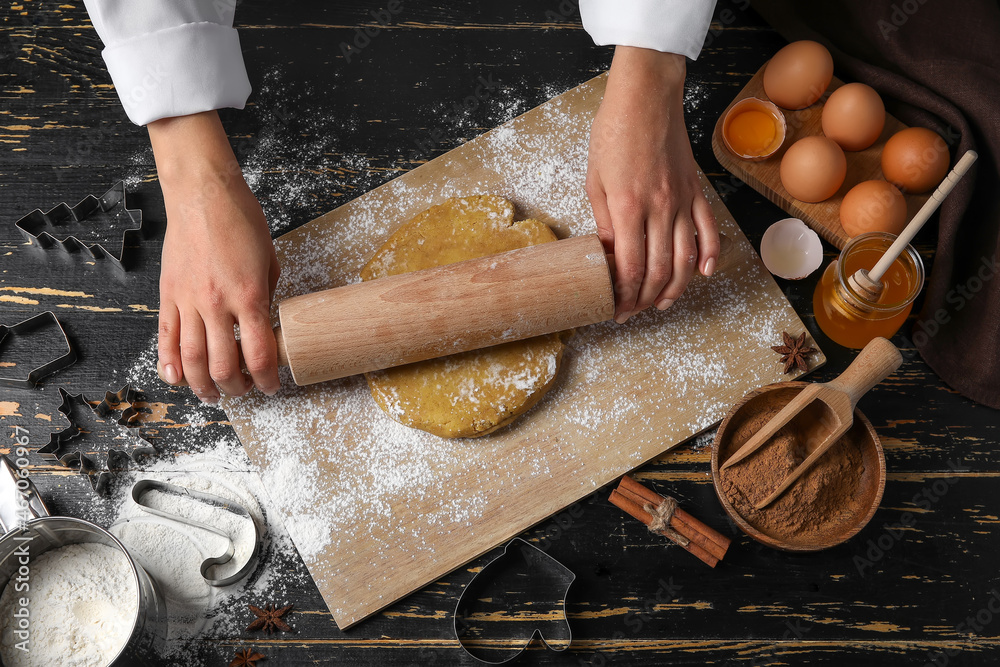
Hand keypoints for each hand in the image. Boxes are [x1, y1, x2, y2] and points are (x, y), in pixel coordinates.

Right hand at [149, 111, 280, 402]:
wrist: (204, 194)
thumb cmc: (241, 221)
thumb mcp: (269, 261)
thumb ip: (265, 297)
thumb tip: (264, 323)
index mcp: (249, 296)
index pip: (259, 355)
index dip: (267, 380)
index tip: (271, 387)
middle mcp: (217, 304)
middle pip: (223, 366)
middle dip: (236, 388)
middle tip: (244, 391)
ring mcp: (188, 301)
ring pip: (191, 360)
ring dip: (203, 385)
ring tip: (213, 394)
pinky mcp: (168, 294)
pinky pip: (166, 337)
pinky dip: (169, 363)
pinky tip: (177, 378)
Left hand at [587, 47, 719, 322]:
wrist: (647, 95)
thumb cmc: (614, 130)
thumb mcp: (595, 179)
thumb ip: (605, 221)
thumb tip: (609, 254)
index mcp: (629, 207)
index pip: (630, 267)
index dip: (624, 295)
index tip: (616, 308)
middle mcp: (660, 209)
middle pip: (659, 270)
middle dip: (645, 298)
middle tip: (633, 311)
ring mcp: (683, 200)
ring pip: (686, 258)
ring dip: (675, 288)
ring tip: (661, 303)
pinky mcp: (696, 190)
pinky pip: (708, 230)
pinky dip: (709, 256)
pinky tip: (704, 274)